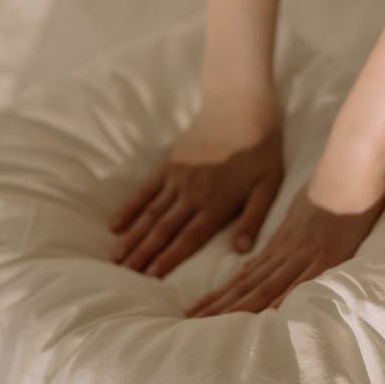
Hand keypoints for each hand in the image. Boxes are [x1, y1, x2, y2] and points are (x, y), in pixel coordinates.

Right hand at [110, 99, 283, 276]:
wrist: (239, 104)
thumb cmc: (260, 146)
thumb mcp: (268, 184)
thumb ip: (253, 218)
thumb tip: (241, 251)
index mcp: (216, 204)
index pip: (188, 239)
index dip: (168, 260)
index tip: (150, 279)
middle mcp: (191, 195)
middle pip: (163, 231)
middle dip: (143, 255)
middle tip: (124, 277)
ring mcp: (176, 179)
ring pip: (150, 215)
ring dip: (133, 238)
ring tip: (116, 259)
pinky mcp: (169, 165)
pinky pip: (145, 191)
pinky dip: (130, 209)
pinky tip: (116, 225)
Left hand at [184, 180, 384, 316]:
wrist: (349, 171)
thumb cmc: (327, 192)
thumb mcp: (295, 217)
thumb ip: (278, 244)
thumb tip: (257, 263)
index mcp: (277, 246)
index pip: (241, 277)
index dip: (218, 295)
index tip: (194, 310)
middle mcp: (285, 253)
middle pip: (246, 286)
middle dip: (218, 306)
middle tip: (190, 322)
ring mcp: (306, 255)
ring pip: (266, 286)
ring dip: (239, 306)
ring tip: (213, 323)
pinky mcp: (329, 257)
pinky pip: (305, 280)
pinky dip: (286, 296)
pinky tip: (269, 313)